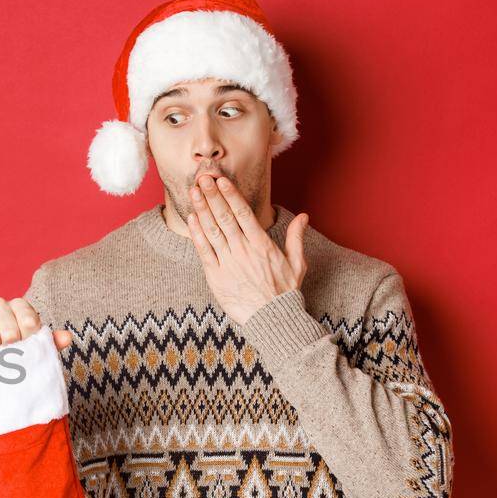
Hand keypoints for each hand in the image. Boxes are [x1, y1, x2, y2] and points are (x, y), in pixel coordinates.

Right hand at [0, 297, 73, 350]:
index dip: (27, 335)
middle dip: (9, 345)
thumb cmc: (12, 353)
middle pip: (8, 326)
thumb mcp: (33, 349)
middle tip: (8, 353)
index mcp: (18, 306)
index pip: (27, 316)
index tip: (25, 345)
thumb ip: (50, 343)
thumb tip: (67, 338)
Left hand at [187, 175, 308, 324]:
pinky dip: (197, 234)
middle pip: (224, 217)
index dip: (231, 195)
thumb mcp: (297, 263)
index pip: (243, 213)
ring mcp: (227, 262)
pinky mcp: (215, 276)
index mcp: (261, 244)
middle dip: (212, 196)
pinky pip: (203, 251)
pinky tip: (192, 219)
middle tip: (203, 178)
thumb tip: (305, 216)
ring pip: (212, 230)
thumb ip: (296, 237)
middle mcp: (242, 250)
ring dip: (202, 209)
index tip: (222, 181)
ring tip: (194, 191)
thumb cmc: (284, 292)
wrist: (272, 319)